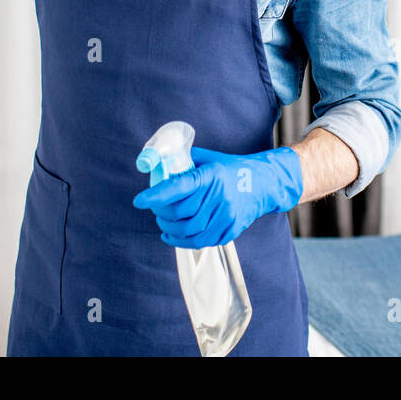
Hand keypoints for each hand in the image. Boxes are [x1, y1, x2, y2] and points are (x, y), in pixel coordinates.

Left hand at [132, 146, 303, 247]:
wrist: (261, 184)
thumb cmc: (229, 168)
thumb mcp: (208, 158)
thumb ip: (183, 161)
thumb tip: (156, 164)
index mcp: (211, 175)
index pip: (179, 187)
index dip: (157, 195)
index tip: (139, 200)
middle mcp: (219, 197)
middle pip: (180, 213)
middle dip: (161, 212)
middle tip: (154, 208)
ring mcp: (225, 216)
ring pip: (188, 231)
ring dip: (169, 228)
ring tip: (163, 221)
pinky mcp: (229, 231)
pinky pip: (199, 241)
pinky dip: (181, 241)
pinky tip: (172, 235)